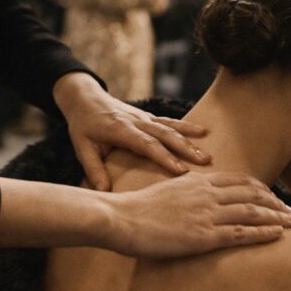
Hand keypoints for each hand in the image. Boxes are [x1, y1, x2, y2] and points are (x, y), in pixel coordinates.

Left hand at [53, 73, 211, 190]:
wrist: (85, 99)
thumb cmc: (83, 126)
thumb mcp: (82, 147)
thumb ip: (93, 169)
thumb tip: (103, 192)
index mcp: (120, 129)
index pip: (146, 145)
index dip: (164, 157)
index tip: (181, 171)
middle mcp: (136, 121)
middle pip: (165, 135)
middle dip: (186, 148)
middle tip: (205, 162)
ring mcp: (144, 118)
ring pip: (171, 127)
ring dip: (191, 139)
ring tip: (208, 151)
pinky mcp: (148, 117)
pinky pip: (170, 122)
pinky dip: (187, 127)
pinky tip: (203, 131)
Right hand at [104, 172, 290, 258]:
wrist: (119, 217)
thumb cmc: (135, 210)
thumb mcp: (164, 194)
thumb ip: (183, 195)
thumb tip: (189, 204)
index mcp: (197, 181)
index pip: (239, 181)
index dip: (260, 189)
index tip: (273, 197)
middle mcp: (207, 194)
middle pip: (252, 194)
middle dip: (276, 203)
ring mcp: (207, 214)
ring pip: (253, 212)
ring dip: (277, 217)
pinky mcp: (204, 235)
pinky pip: (243, 233)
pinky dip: (265, 232)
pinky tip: (279, 234)